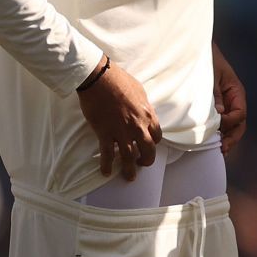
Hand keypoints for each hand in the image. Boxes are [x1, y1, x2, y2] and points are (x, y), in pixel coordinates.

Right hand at [79, 61, 160, 181]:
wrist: (100, 79)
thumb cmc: (120, 80)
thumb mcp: (140, 92)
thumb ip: (144, 106)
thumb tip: (144, 112)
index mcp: (148, 115)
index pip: (157, 136)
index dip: (153, 142)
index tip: (149, 145)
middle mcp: (138, 126)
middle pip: (147, 149)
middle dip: (146, 159)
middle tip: (142, 164)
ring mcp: (121, 131)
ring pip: (129, 156)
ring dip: (129, 169)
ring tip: (129, 177)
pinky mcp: (105, 133)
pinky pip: (107, 154)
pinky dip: (107, 165)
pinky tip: (106, 173)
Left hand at [213, 44, 246, 154]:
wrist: (195, 52)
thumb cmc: (205, 60)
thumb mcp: (210, 76)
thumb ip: (214, 94)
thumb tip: (219, 113)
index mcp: (236, 92)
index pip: (239, 113)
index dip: (229, 122)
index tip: (216, 125)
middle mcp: (233, 100)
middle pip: (239, 123)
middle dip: (232, 137)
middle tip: (223, 149)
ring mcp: (225, 105)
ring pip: (232, 126)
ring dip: (227, 137)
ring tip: (220, 150)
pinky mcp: (215, 107)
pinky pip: (221, 123)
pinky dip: (219, 133)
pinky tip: (213, 141)